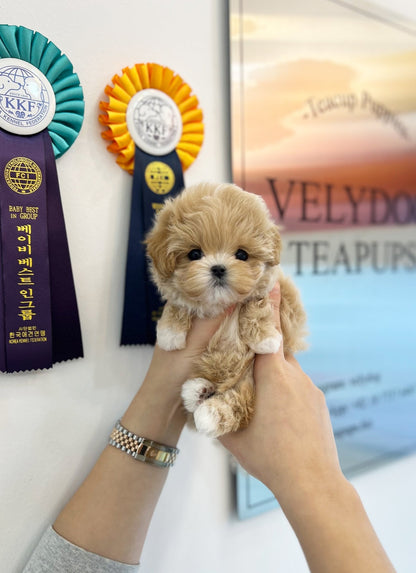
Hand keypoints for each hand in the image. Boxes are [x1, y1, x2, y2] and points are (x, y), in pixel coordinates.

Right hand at [220, 284, 345, 510]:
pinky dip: (287, 392)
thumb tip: (197, 399)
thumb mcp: (231, 435)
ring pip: (287, 371)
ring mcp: (310, 389)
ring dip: (273, 375)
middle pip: (276, 350)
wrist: (312, 482)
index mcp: (272, 377)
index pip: (268, 332)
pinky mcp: (319, 402)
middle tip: (248, 350)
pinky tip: (279, 416)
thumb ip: (214, 411)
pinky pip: (298, 387)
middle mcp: (294, 376)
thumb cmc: (268, 458)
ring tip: (262, 398)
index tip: (271, 281)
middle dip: (262, 346)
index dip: (268, 306)